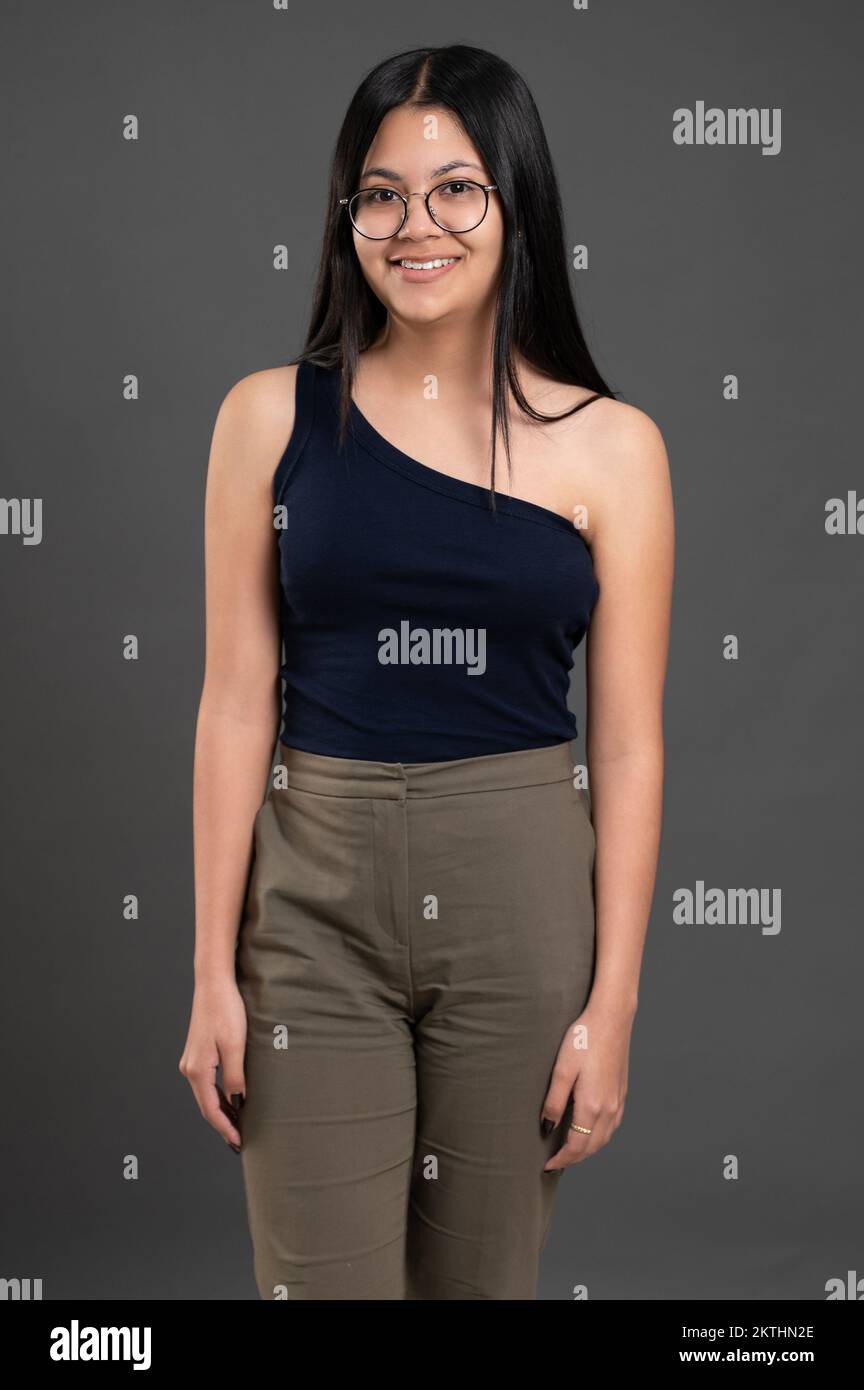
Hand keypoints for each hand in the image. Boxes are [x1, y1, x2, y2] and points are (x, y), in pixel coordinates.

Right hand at [179, 976, 247, 1151]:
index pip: (211, 1109)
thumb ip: (235, 1077)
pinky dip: (218, 1095)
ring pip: (206, 1094)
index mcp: (197, 1070)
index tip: (239, 1142)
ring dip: (221, 1110)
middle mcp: (189, 1068)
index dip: (225, 1128)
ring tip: (239, 1123)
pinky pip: (207, 1082)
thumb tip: (238, 1102)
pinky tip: (231, 1098)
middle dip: (223, 1123)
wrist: (213, 984)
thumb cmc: (226, 1010)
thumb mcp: (236, 1046)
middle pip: (206, 1105)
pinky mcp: (197, 1053)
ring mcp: (191, 1060)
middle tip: (240, 1140)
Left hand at [540, 1000, 634, 1171]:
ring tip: (569, 1150)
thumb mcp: (561, 1070)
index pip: (576, 1146)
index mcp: (593, 1106)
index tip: (547, 1166)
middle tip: (555, 1162)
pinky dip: (600, 1136)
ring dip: (587, 1149)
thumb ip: (554, 1102)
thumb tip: (547, 1128)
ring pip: (604, 1138)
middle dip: (574, 1158)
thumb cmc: (583, 1039)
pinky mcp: (622, 1092)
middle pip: (592, 1146)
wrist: (612, 1018)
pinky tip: (590, 1130)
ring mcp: (618, 1101)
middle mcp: (609, 1109)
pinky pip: (613, 1125)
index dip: (561, 1159)